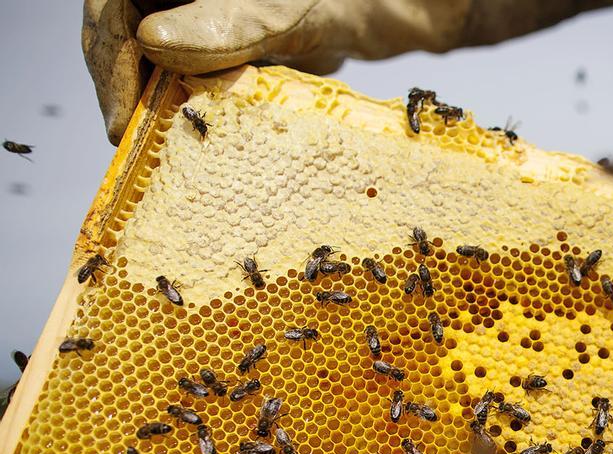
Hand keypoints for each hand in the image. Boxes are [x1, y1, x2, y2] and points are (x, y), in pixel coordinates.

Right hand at [83, 0, 472, 144]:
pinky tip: (197, 140)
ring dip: (157, 105)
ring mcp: (185, 12)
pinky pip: (181, 74)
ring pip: (149, 61)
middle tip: (141, 153)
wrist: (378, 10)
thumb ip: (222, 24)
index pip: (108, 10)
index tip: (123, 125)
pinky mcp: (209, 41)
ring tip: (166, 155)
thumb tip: (154, 42)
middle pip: (121, 39)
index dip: (109, 68)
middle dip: (130, 94)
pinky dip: (187, 106)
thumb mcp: (277, 12)